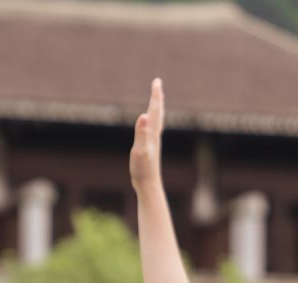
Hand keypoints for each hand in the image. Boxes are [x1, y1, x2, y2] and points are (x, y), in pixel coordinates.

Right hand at [129, 78, 164, 192]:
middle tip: (157, 84)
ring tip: (156, 101)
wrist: (148, 185)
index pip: (154, 110)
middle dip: (157, 98)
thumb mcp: (140, 150)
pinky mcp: (150, 149)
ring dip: (156, 109)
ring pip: (157, 121)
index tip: (157, 81)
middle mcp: (155, 136)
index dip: (155, 95)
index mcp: (152, 133)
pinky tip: (150, 125)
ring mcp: (153, 142)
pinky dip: (152, 122)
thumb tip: (144, 115)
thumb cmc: (143, 169)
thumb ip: (142, 133)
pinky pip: (152, 130)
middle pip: (158, 113)